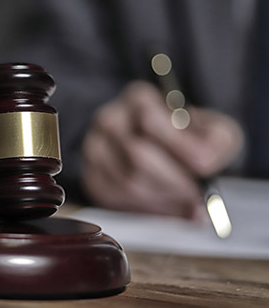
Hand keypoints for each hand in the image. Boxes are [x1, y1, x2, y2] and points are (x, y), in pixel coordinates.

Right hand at [80, 81, 242, 218]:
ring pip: (125, 182)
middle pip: (136, 155)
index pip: (149, 120)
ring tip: (185, 204)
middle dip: (173, 182)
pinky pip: (115, 199)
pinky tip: (165, 206)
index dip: (179, 147)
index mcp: (138, 99)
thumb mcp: (212, 130)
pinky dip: (145, 209)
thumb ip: (216, 142)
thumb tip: (204, 165)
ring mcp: (95, 149)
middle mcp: (109, 119)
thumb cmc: (189, 139)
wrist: (165, 152)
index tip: (205, 167)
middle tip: (198, 196)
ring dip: (162, 199)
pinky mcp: (91, 176)